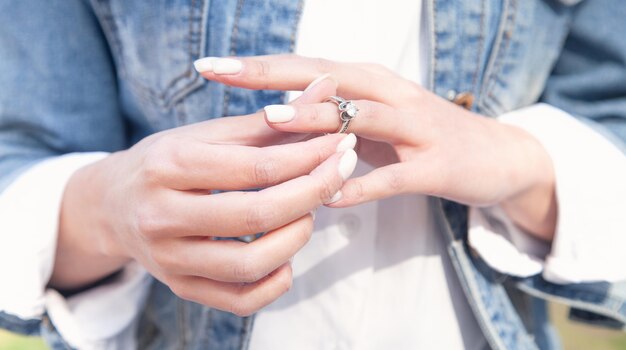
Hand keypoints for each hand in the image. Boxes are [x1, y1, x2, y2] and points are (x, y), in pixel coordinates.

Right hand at [53, 112, 357, 315]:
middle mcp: (161, 215)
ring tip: (308, 213)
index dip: (309, 158)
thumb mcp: (207, 134)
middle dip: (313, 194)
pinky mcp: (180, 287)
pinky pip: (239, 300)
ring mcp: (168, 259)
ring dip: (296, 238)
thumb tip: (326, 88)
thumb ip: (269, 121)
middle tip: (339, 175)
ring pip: (249, 265)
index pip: (256, 167)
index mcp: (169, 165)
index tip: (342, 146)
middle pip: (256, 215)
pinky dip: (276, 281)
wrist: (112, 205)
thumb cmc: (167, 162)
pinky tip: (286, 255)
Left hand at [195, 55, 556, 239]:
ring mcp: (416, 128)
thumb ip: (329, 123)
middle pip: (326, 79)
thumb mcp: (374, 123)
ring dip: (316, 120)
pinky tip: (328, 197)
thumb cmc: (422, 137)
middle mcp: (390, 94)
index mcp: (370, 83)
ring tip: (268, 122)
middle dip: (272, 75)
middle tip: (221, 73)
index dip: (259, 66)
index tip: (210, 66)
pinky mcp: (436, 166)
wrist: (499, 156)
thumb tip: (271, 128)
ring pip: (361, 118)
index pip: (306, 68)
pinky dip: (361, 185)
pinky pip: (393, 176)